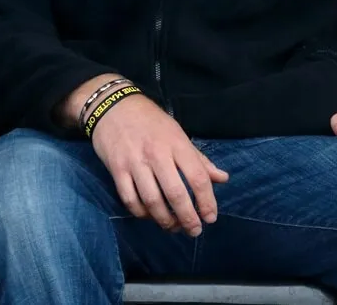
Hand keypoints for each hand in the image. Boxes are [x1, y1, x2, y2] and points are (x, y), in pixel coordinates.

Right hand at [90, 93, 228, 235]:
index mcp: (176, 143)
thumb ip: (199, 158)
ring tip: (173, 226)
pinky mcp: (116, 169)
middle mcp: (157, 154)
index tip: (210, 217)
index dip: (207, 201)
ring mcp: (135, 162)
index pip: (197, 177)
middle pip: (176, 194)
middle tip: (194, 230)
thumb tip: (223, 178)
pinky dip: (142, 213)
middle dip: (188, 218)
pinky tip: (150, 215)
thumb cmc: (150, 121)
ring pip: (152, 201)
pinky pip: (130, 199)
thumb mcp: (177, 133)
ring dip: (165, 220)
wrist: (113, 106)